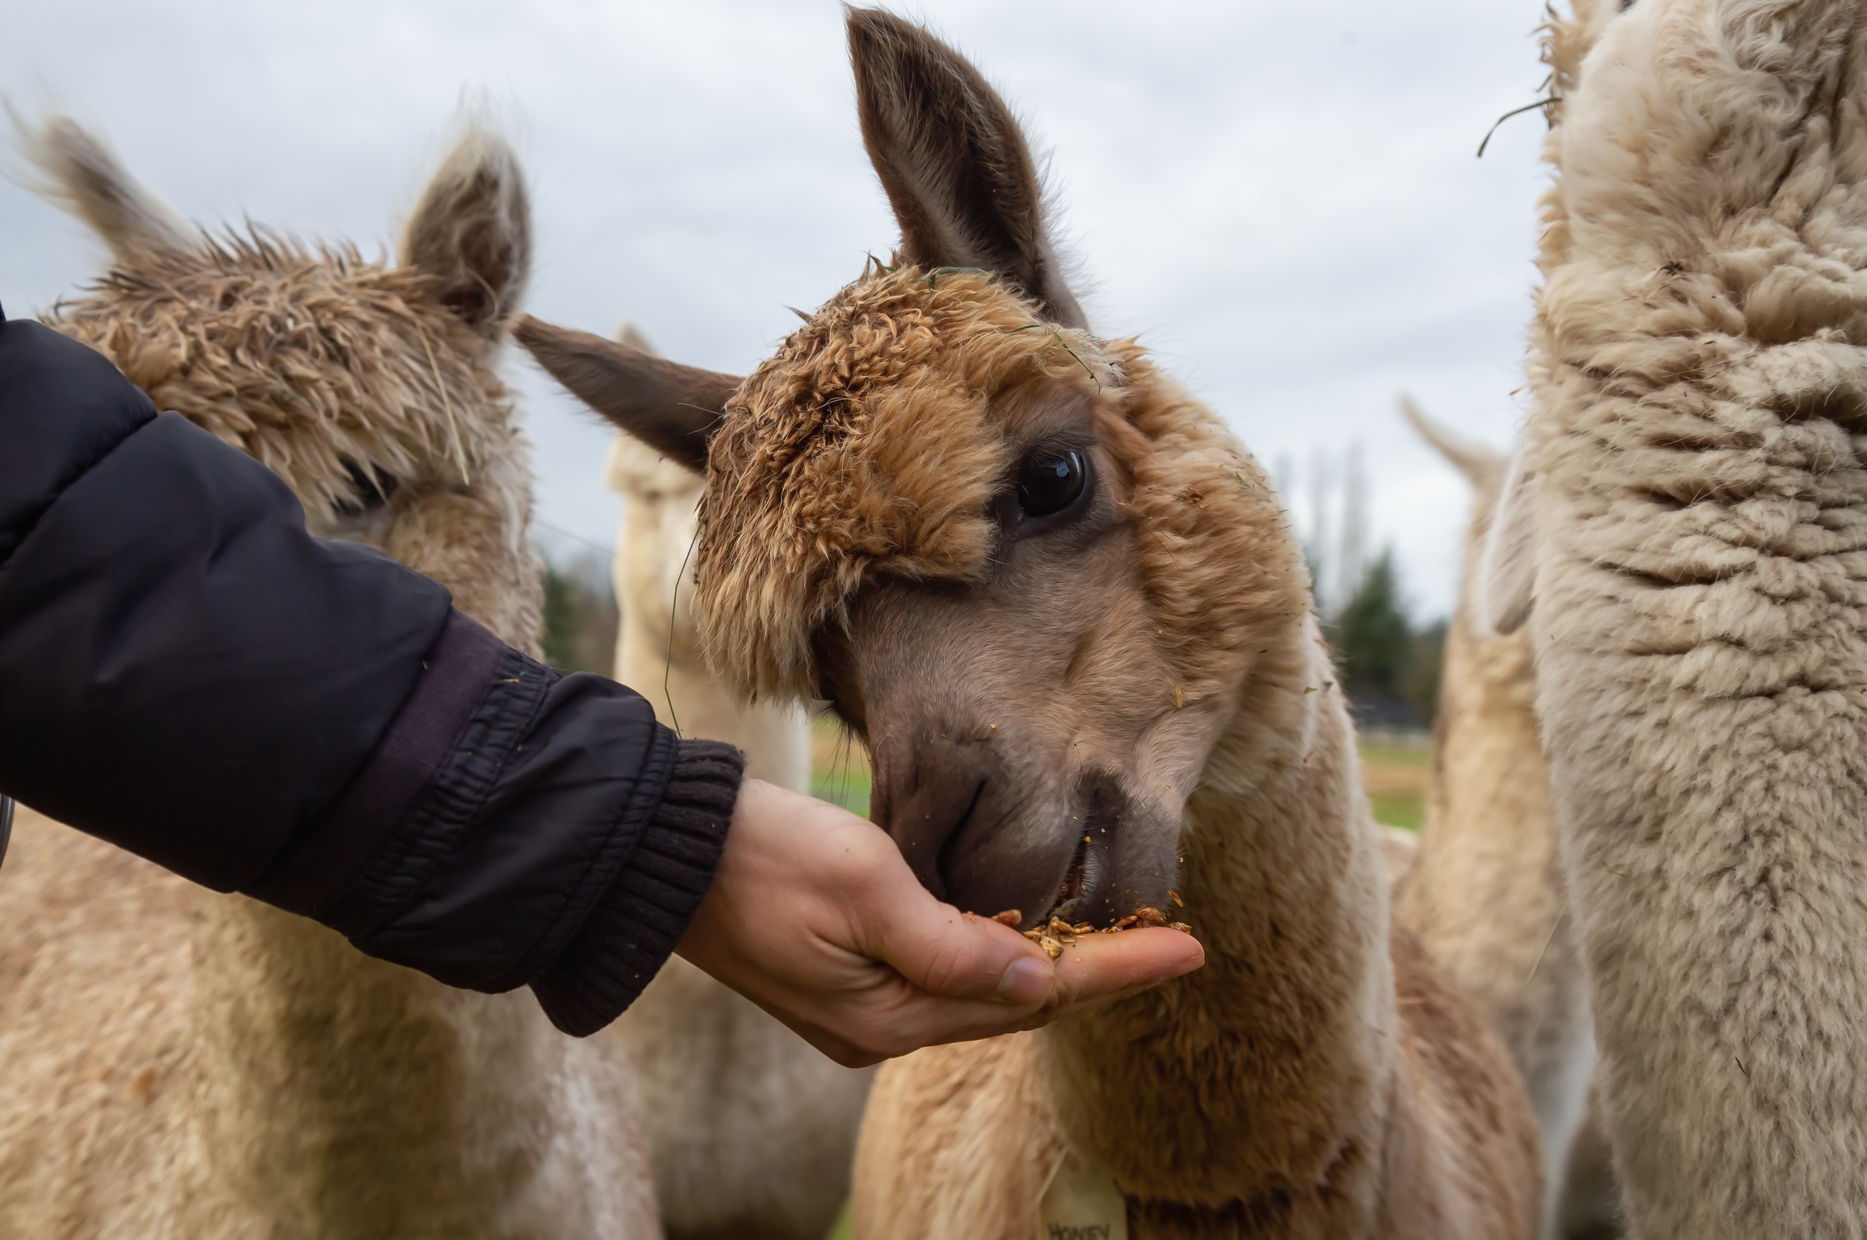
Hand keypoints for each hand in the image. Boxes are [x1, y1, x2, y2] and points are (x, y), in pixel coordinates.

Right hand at [676, 779, 1203, 1066]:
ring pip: (983, 993)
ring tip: (1124, 939)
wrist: (658, 853)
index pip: (1033, 993)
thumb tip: (1036, 978)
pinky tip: (1027, 934)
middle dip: (1096, 974)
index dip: (1118, 969)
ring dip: (1050, 967)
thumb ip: (954, 940)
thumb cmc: (762, 853)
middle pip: (1016, 1004)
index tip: (1192, 948)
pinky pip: (945, 979)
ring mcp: (860, 1010)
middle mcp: (881, 1029)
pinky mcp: (844, 981)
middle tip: (1174, 941)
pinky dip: (996, 956)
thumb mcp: (864, 884)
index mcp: (889, 1014)